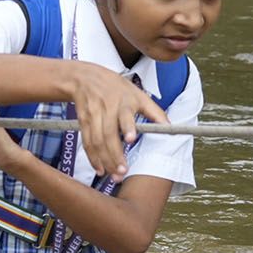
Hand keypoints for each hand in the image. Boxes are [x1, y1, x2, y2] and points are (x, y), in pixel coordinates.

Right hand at [68, 62, 169, 178]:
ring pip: (96, 141)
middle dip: (115, 154)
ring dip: (104, 159)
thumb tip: (169, 126)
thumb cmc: (115, 87)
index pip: (124, 114)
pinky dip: (92, 157)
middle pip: (108, 134)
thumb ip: (154, 111)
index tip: (131, 139)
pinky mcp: (83, 122)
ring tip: (114, 174)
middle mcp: (106, 108)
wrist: (84, 77)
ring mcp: (93, 115)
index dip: (127, 126)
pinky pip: (87, 142)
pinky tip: (100, 169)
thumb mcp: (137, 93)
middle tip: (123, 171)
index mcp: (123, 101)